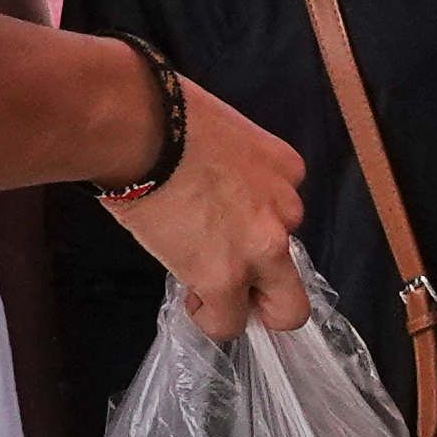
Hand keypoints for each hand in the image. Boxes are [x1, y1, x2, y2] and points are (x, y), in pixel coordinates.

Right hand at [105, 72, 312, 337]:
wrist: (140, 127)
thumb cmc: (164, 115)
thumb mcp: (222, 135)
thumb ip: (231, 170)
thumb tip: (206, 188)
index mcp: (286, 169)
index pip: (281, 215)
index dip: (247, 226)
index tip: (217, 226)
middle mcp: (286, 210)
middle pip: (296, 270)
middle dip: (267, 284)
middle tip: (231, 281)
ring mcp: (263, 245)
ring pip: (284, 309)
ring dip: (243, 306)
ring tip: (204, 292)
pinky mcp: (226, 275)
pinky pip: (229, 321)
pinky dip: (211, 318)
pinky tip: (190, 298)